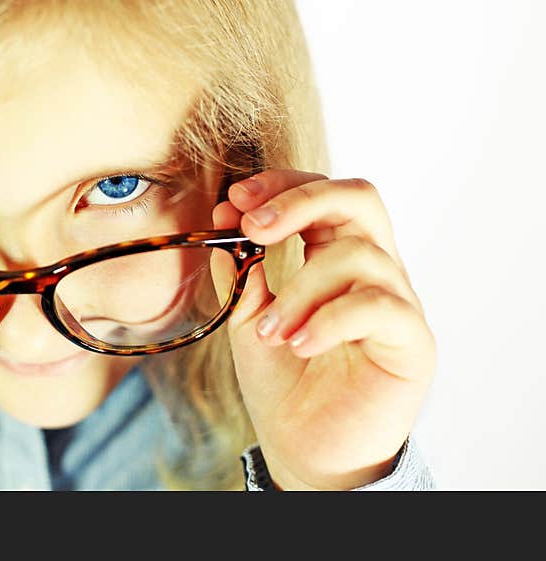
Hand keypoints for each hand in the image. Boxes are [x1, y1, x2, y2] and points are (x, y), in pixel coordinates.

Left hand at [212, 169, 435, 489]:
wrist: (304, 448)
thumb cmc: (284, 381)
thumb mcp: (247, 320)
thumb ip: (241, 274)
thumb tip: (223, 225)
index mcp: (335, 255)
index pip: (323, 193)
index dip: (282, 186)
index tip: (235, 200)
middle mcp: (373, 269)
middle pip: (357, 197)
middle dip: (300, 201)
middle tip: (254, 228)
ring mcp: (397, 301)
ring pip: (357, 255)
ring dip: (300, 289)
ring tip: (272, 331)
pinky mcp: (412, 340)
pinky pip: (378, 305)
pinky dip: (328, 320)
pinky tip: (300, 345)